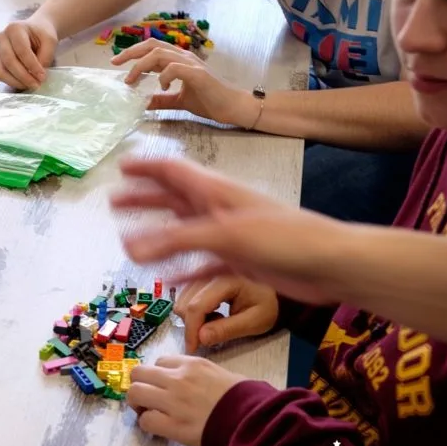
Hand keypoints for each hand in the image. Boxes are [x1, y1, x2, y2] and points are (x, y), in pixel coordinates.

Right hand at [0, 18, 57, 89]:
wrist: (35, 30)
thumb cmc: (42, 34)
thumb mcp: (50, 41)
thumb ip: (45, 56)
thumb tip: (37, 75)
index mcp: (14, 29)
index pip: (21, 50)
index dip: (32, 65)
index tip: (42, 76)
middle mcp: (2, 38)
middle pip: (9, 61)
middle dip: (24, 76)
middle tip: (37, 84)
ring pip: (2, 71)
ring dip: (17, 81)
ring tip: (32, 85)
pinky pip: (1, 75)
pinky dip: (12, 82)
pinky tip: (25, 83)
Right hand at [111, 157, 347, 305]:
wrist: (331, 264)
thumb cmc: (285, 238)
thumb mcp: (225, 233)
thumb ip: (177, 240)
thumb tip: (130, 248)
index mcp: (215, 191)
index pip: (172, 171)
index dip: (146, 167)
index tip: (121, 167)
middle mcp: (218, 209)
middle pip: (173, 199)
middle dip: (144, 200)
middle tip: (115, 202)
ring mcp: (229, 235)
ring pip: (184, 232)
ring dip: (158, 236)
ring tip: (131, 242)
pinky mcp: (240, 260)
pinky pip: (203, 264)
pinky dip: (184, 268)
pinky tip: (170, 278)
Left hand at [112, 39, 255, 125]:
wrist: (232, 106)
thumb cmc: (209, 101)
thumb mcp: (178, 101)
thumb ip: (161, 99)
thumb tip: (142, 103)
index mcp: (178, 60)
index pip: (152, 49)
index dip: (133, 52)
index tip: (116, 62)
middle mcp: (183, 57)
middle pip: (152, 45)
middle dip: (131, 52)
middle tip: (115, 62)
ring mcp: (191, 64)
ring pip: (160, 54)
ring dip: (142, 65)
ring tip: (132, 80)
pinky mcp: (197, 74)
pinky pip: (174, 68)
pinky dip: (163, 76)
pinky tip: (161, 87)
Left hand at [127, 356, 246, 445]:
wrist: (254, 421)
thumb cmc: (246, 398)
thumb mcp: (223, 374)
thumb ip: (201, 373)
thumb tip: (192, 380)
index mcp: (192, 364)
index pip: (160, 361)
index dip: (158, 375)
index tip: (163, 386)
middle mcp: (178, 379)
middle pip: (139, 373)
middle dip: (140, 385)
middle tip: (147, 398)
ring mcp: (173, 401)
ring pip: (134, 393)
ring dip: (137, 403)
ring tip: (147, 411)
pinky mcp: (173, 425)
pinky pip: (145, 421)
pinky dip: (147, 424)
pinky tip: (157, 428)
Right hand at [175, 276, 278, 352]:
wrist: (269, 288)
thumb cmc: (265, 303)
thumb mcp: (254, 321)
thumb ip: (228, 329)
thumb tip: (201, 338)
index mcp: (225, 280)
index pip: (197, 306)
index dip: (191, 330)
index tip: (193, 348)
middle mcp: (209, 272)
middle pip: (185, 304)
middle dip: (194, 325)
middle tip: (216, 332)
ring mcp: (201, 273)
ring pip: (181, 301)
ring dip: (193, 319)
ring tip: (217, 320)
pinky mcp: (198, 277)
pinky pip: (184, 298)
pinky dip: (193, 311)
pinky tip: (212, 312)